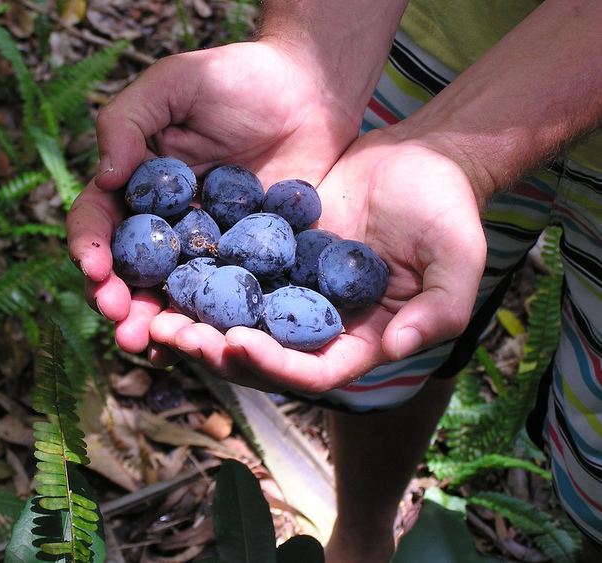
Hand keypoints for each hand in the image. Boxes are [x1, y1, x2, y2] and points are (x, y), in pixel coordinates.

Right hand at [68, 40, 362, 354]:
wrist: (310, 91)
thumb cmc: (237, 78)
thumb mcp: (174, 84)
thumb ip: (129, 121)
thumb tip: (107, 177)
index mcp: (137, 188)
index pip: (100, 223)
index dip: (90, 247)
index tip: (94, 268)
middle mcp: (166, 226)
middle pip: (131, 273)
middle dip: (119, 302)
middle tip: (121, 323)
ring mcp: (207, 249)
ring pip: (172, 296)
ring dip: (157, 325)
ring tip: (150, 345)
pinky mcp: (248, 263)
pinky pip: (226, 298)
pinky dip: (213, 323)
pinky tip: (207, 342)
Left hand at [149, 129, 486, 392]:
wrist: (421, 161)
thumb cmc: (446, 210)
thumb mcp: (456, 257)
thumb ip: (440, 308)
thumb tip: (397, 347)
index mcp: (360, 339)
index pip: (313, 372)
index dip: (274, 365)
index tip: (236, 342)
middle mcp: (319, 325)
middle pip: (263, 356)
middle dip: (217, 351)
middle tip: (173, 334)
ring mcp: (293, 292)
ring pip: (237, 321)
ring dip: (197, 324)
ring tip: (155, 313)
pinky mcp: (273, 258)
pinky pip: (233, 276)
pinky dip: (203, 280)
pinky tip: (167, 271)